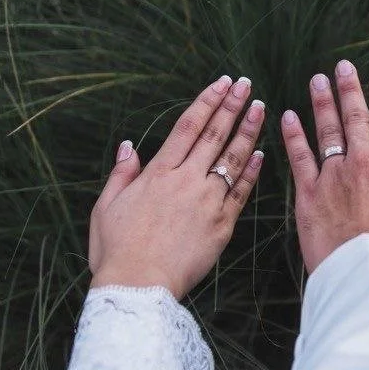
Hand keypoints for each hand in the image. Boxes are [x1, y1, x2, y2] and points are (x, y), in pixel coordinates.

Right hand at [88, 75, 265, 299]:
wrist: (139, 286)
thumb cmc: (116, 251)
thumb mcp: (106, 207)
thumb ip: (121, 174)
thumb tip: (129, 146)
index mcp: (157, 173)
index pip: (187, 127)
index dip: (207, 102)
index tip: (221, 83)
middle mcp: (186, 181)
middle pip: (214, 135)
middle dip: (232, 106)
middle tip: (246, 84)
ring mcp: (207, 202)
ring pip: (233, 159)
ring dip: (248, 131)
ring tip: (260, 108)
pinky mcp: (222, 226)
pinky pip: (241, 192)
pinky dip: (252, 171)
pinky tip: (262, 153)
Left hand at [280, 60, 368, 281]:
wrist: (368, 279)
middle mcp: (366, 164)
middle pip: (357, 118)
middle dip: (349, 89)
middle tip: (342, 67)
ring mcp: (335, 176)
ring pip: (326, 130)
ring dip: (322, 102)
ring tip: (317, 80)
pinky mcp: (308, 193)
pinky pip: (299, 156)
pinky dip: (293, 134)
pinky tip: (288, 116)